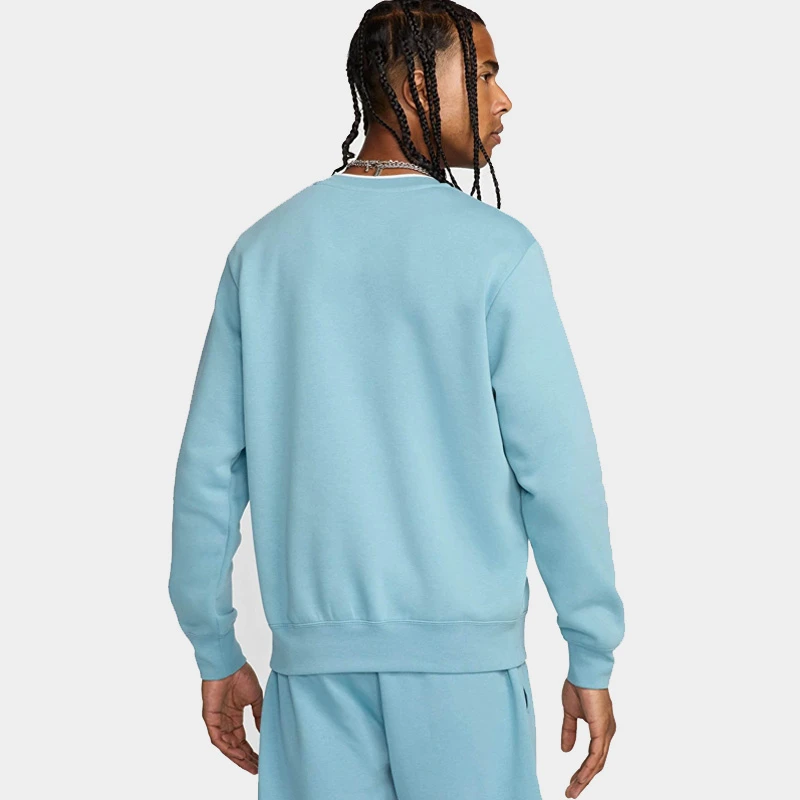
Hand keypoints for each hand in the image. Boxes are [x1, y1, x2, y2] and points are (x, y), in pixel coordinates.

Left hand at [201, 661, 262, 774]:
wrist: (230, 664)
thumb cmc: (241, 676)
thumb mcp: (255, 698)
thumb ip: (259, 714)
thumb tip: (263, 730)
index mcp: (234, 715)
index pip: (241, 739)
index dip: (250, 750)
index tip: (260, 759)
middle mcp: (225, 720)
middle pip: (234, 745)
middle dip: (245, 758)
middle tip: (256, 768)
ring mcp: (217, 720)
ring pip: (226, 745)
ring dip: (237, 757)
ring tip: (249, 765)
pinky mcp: (210, 718)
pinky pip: (217, 739)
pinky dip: (227, 748)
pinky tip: (238, 755)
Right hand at [560, 678, 616, 797]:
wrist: (583, 672)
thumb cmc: (578, 686)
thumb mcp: (570, 713)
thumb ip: (569, 731)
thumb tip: (566, 750)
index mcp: (601, 729)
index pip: (594, 756)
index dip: (583, 770)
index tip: (572, 781)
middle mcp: (606, 733)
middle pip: (597, 764)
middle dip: (583, 779)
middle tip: (571, 792)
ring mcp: (606, 732)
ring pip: (597, 763)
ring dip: (584, 778)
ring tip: (573, 790)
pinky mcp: (602, 730)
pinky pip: (596, 754)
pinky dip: (588, 768)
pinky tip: (581, 777)